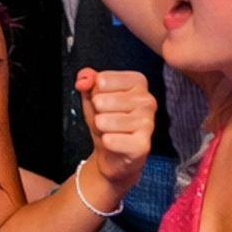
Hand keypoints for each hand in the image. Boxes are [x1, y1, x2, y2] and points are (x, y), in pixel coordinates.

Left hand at [76, 67, 155, 200]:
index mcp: (138, 82)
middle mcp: (147, 100)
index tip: (105, 100)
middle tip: (107, 120)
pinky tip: (114, 142)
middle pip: (101, 100)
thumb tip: (84, 79)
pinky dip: (105, 142)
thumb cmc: (107, 121)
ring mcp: (148, 122)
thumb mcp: (93, 95)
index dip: (95, 93)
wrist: (114, 153)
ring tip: (110, 131)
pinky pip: (110, 140)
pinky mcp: (143, 144)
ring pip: (103, 120)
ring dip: (100, 128)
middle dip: (97, 112)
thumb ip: (88, 79)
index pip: (102, 79)